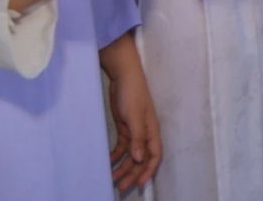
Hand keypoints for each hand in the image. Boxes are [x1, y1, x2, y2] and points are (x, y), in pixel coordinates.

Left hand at [100, 32, 162, 189]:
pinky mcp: (124, 127)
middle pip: (141, 158)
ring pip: (131, 154)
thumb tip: (140, 158)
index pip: (154, 154)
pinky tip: (108, 162)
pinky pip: (122, 147)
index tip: (139, 183)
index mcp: (152, 130)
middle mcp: (145, 133)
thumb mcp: (135, 116)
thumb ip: (138, 138)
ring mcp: (134, 130)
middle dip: (132, 172)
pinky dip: (116, 156)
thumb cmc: (133, 94)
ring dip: (122, 166)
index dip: (148, 169)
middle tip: (120, 186)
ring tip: (111, 179)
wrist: (123, 76)